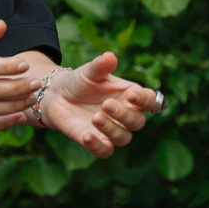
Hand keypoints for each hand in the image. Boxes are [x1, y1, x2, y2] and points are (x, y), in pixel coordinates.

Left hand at [34, 53, 162, 158]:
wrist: (58, 96)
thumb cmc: (80, 82)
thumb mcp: (89, 71)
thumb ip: (100, 66)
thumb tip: (110, 56)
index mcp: (131, 96)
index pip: (150, 101)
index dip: (145, 100)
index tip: (132, 95)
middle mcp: (126, 116)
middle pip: (138, 122)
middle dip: (124, 115)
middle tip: (105, 104)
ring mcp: (113, 131)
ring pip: (124, 138)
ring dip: (111, 129)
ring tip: (95, 117)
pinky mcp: (97, 142)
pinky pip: (105, 151)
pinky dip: (97, 146)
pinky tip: (86, 136)